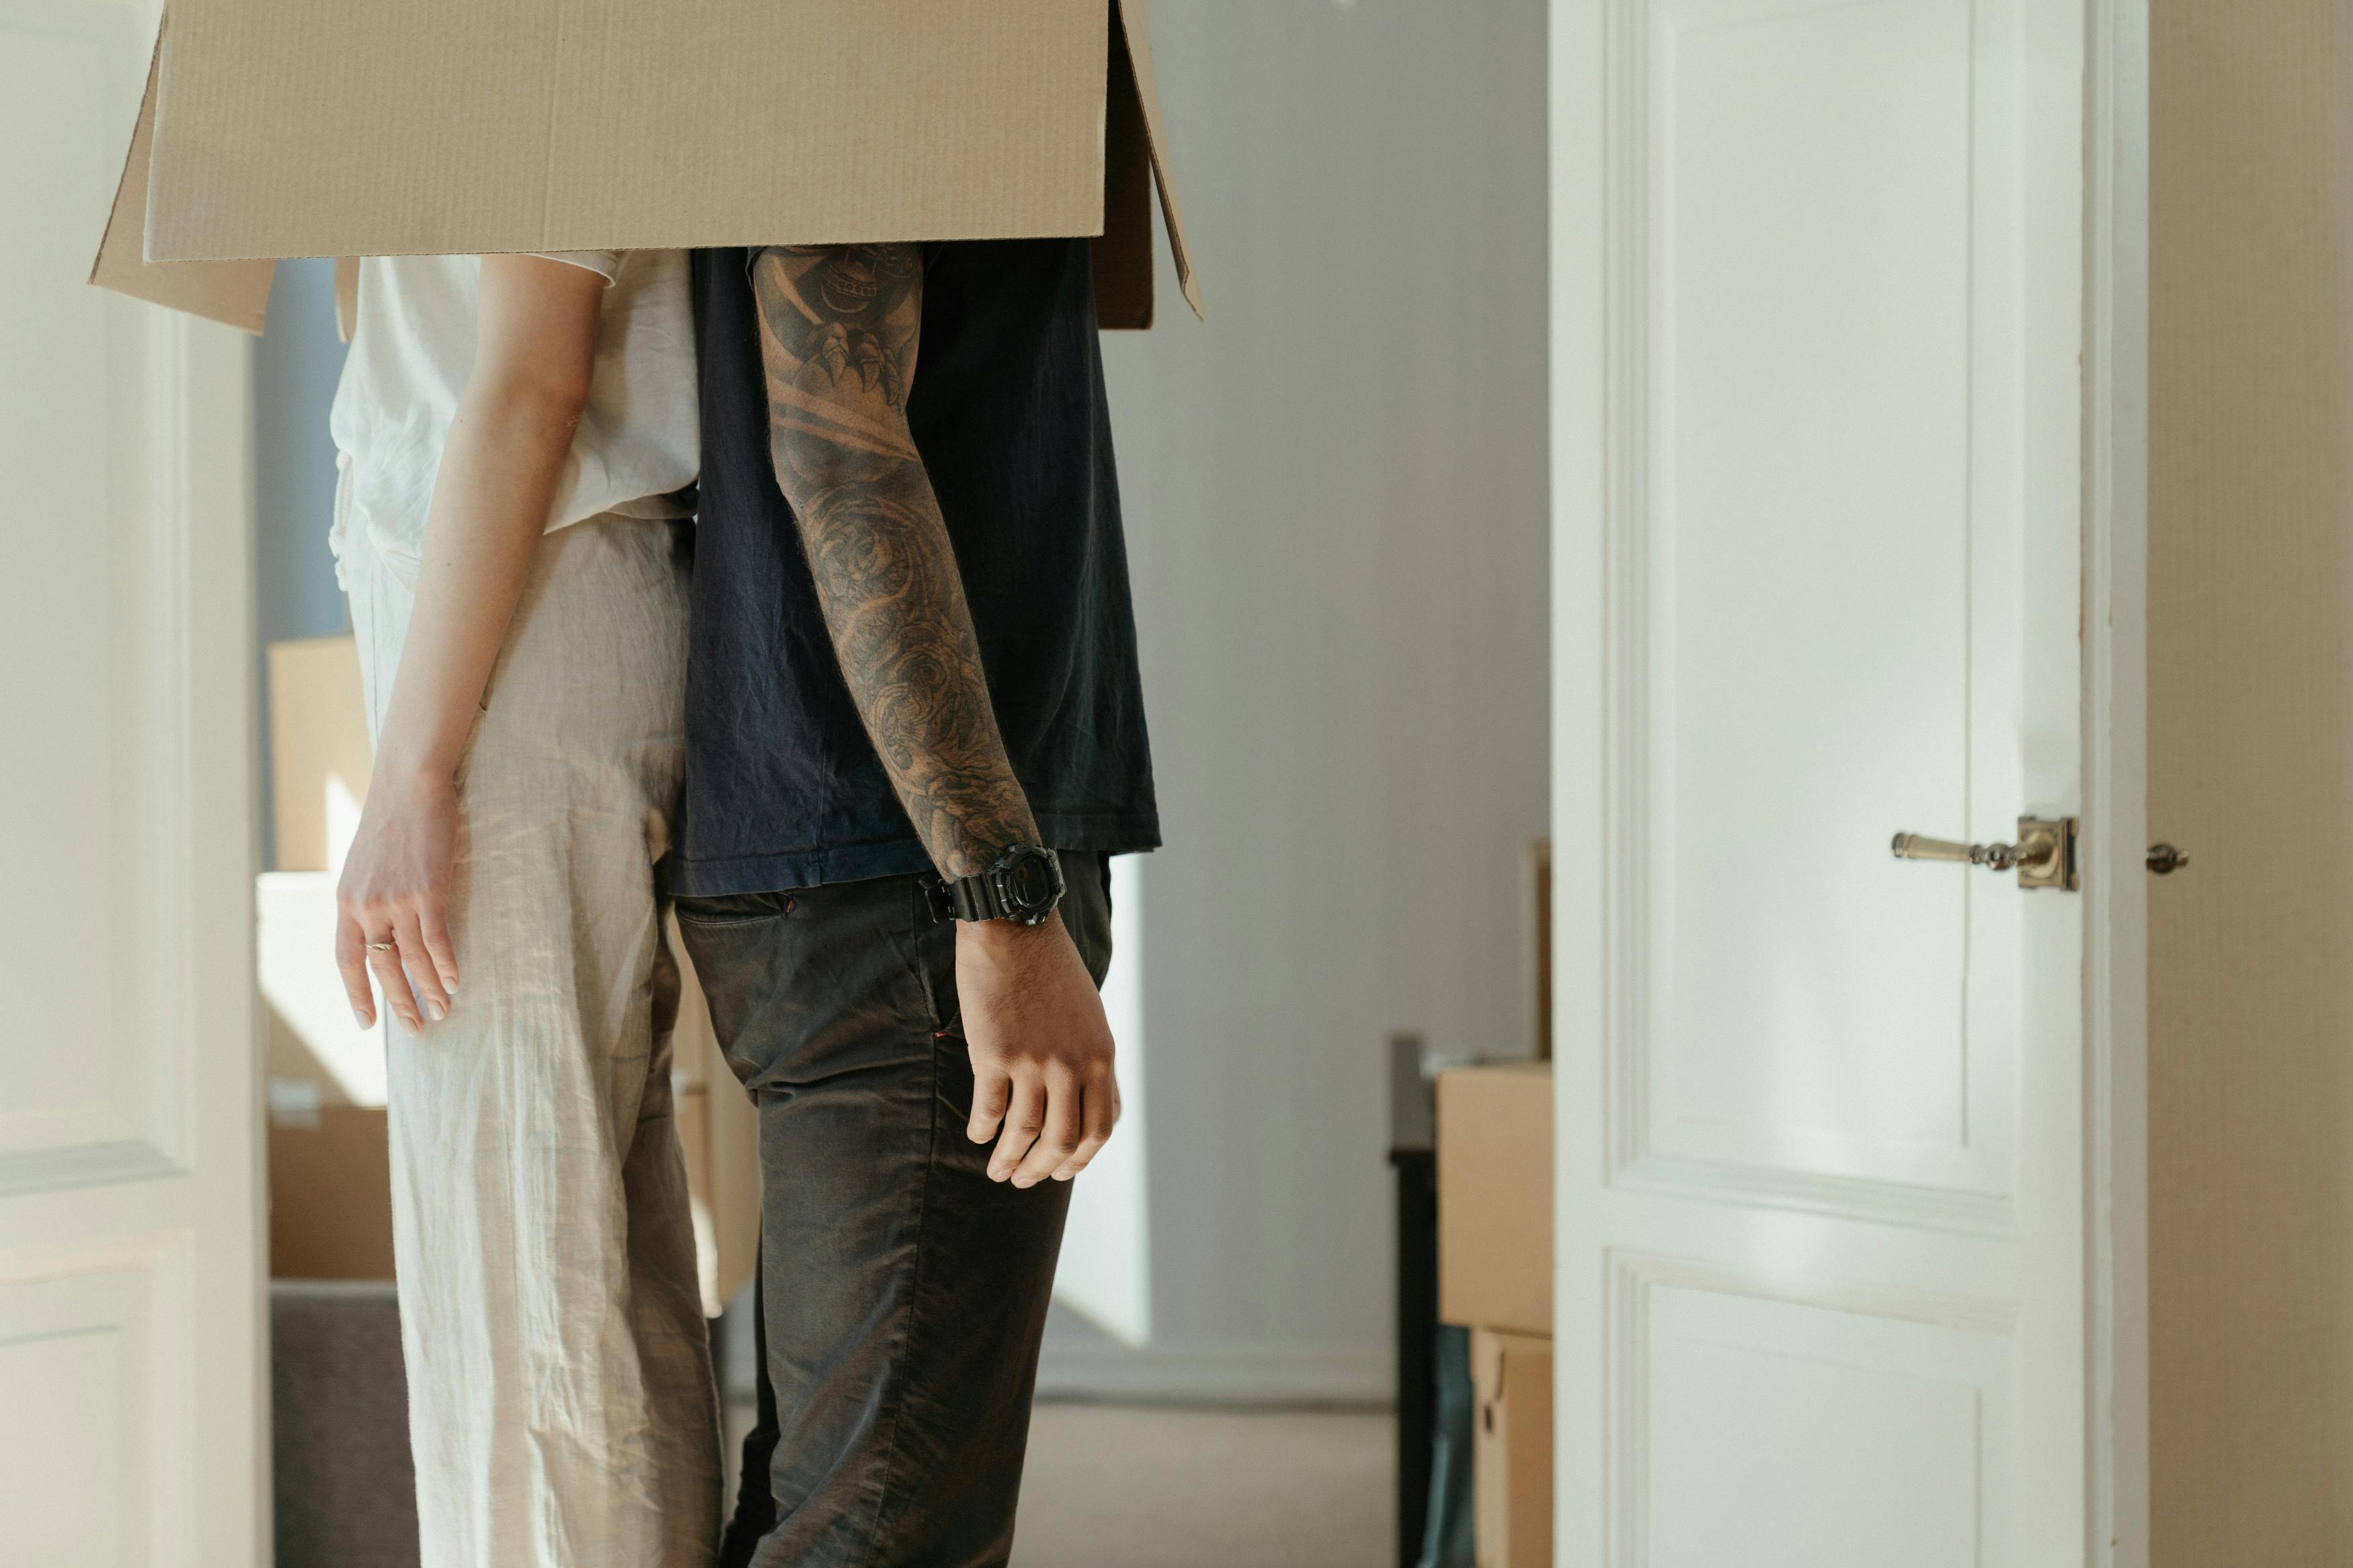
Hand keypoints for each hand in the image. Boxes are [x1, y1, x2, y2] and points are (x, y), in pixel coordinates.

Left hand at [334, 769, 460, 1032]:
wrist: (408, 786)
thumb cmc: (392, 821)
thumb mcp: (366, 863)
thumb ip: (368, 897)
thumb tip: (379, 927)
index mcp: (346, 901)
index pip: (346, 960)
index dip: (356, 993)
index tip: (367, 1022)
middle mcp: (366, 906)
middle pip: (380, 967)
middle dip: (397, 1002)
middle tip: (414, 1029)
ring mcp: (396, 900)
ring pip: (410, 959)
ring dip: (428, 990)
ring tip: (442, 1011)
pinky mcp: (427, 891)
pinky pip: (436, 940)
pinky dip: (445, 965)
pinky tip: (454, 981)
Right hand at [958, 914, 1118, 1185]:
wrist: (1014, 927)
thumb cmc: (1050, 967)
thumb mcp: (1089, 1015)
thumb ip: (1090, 1059)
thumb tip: (1087, 1104)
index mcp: (1100, 1055)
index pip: (1100, 1128)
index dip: (1080, 1158)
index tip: (1062, 1170)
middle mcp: (1072, 1064)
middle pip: (1062, 1141)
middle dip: (1042, 1170)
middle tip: (1024, 1180)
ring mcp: (1033, 1061)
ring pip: (1024, 1134)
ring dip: (1008, 1161)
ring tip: (997, 1172)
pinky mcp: (994, 1054)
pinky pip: (989, 1110)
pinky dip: (982, 1130)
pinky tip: (977, 1135)